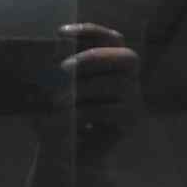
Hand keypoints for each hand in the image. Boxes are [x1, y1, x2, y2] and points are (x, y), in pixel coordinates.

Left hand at [57, 23, 138, 155]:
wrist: (66, 155)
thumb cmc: (58, 116)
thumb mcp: (52, 89)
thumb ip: (58, 70)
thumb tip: (58, 58)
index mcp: (111, 64)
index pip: (111, 38)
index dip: (91, 31)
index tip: (61, 33)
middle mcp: (128, 78)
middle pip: (126, 56)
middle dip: (94, 57)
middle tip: (63, 68)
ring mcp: (134, 99)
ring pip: (118, 84)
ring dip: (84, 88)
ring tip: (59, 100)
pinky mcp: (130, 121)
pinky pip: (112, 109)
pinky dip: (87, 111)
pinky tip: (70, 117)